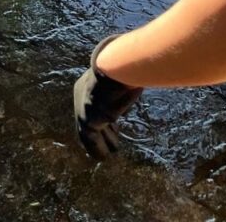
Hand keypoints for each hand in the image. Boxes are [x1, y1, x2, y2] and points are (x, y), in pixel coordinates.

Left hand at [74, 37, 143, 159]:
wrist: (114, 71)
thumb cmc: (124, 69)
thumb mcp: (124, 75)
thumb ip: (128, 80)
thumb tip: (143, 76)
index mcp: (89, 82)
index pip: (95, 102)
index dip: (105, 116)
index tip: (114, 125)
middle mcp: (82, 94)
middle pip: (90, 118)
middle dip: (102, 131)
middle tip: (112, 142)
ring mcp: (81, 107)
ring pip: (89, 131)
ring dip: (101, 142)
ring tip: (111, 152)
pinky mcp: (86, 120)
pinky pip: (90, 140)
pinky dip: (96, 149)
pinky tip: (103, 157)